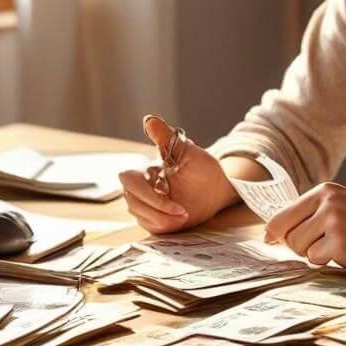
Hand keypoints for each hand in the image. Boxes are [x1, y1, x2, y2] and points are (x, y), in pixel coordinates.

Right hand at [119, 114, 236, 234]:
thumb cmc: (203, 168)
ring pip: (140, 215)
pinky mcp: (154, 220)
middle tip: (181, 210)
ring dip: (162, 218)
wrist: (217, 190)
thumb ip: (166, 137)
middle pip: (132, 200)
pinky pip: (149, 226)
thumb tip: (149, 119)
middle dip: (156, 208)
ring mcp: (147, 205)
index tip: (167, 192)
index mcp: (146, 170)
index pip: (129, 180)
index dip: (145, 190)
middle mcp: (142, 187)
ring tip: (184, 215)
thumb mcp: (188, 151)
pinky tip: (180, 220)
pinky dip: (164, 225)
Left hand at [264, 181, 345, 271]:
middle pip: (286, 234)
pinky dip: (327, 262)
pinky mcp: (341, 242)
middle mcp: (327, 201)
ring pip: (298, 247)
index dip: (275, 233)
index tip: (273, 241)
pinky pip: (315, 259)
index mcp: (324, 189)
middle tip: (324, 243)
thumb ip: (308, 214)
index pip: (281, 215)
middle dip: (299, 245)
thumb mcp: (339, 208)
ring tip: (338, 245)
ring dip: (313, 253)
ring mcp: (334, 220)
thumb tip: (268, 233)